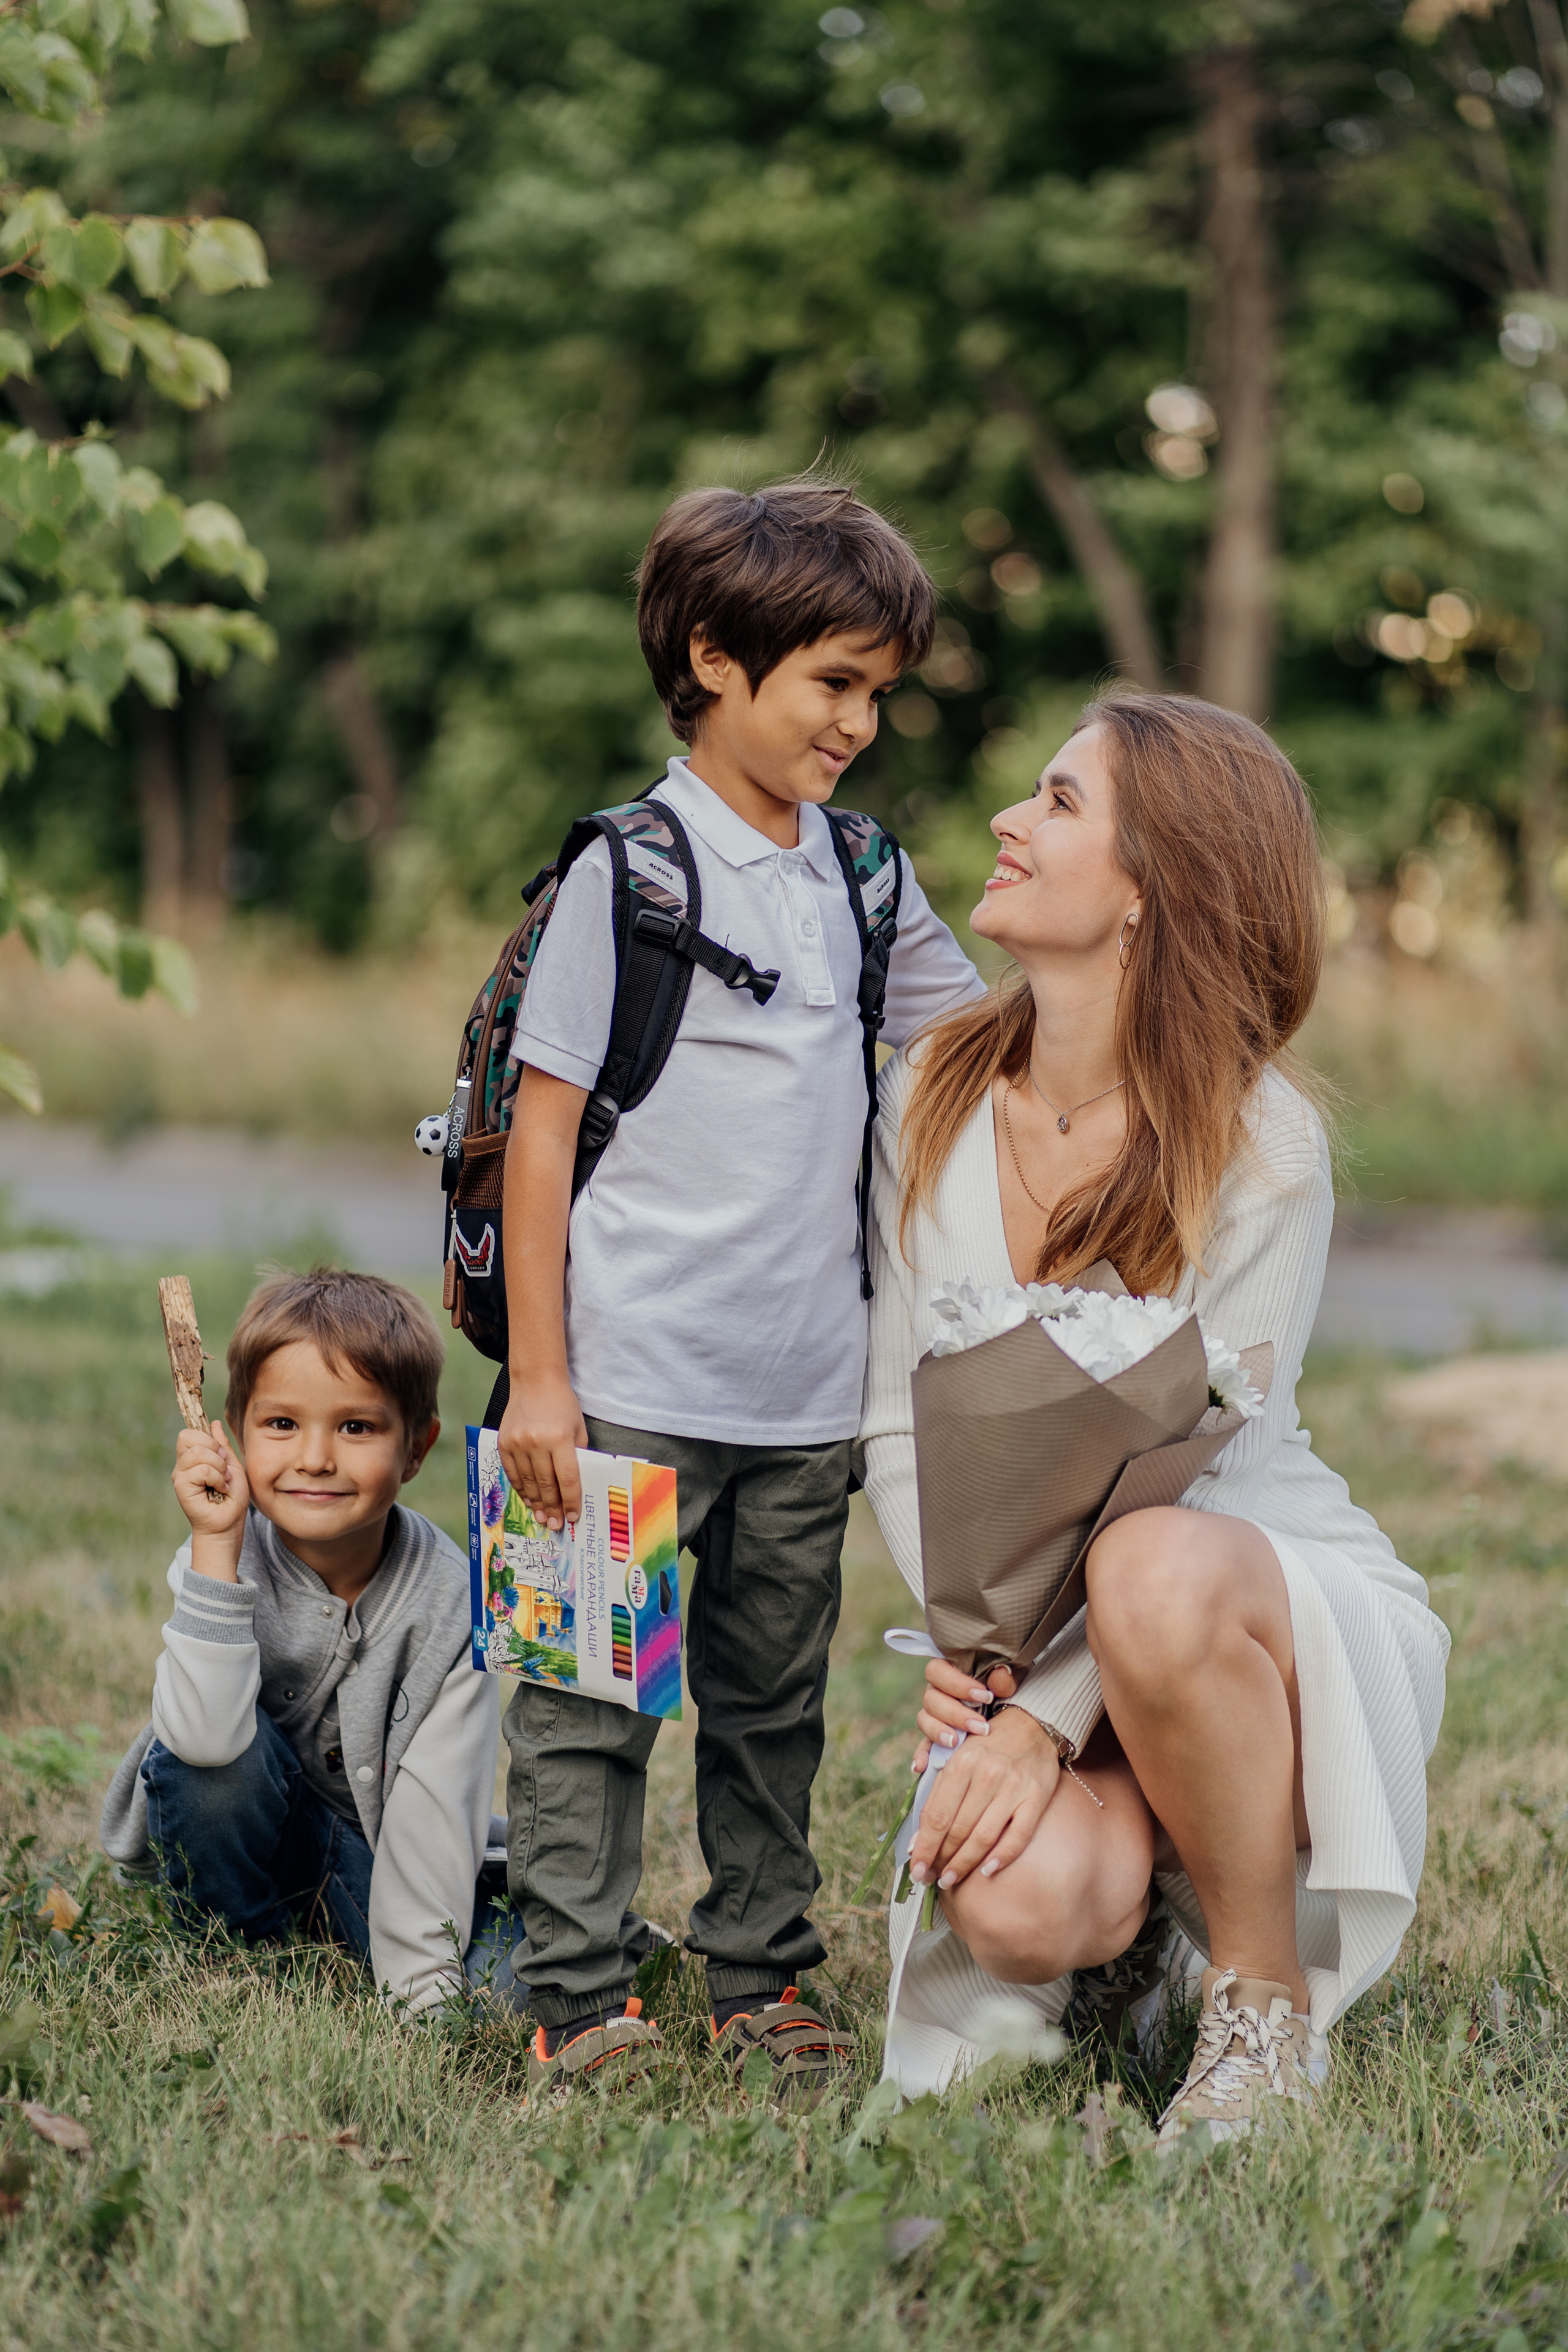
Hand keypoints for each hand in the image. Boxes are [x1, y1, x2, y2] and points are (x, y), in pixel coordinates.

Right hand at [172, 1423, 248, 1579]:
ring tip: (222, 1481)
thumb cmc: (231, 1498)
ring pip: (198, 1453)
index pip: (189, 1432)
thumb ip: (223, 1445)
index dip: (207, 1438)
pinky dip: (217, 1477)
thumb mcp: (233, 1465)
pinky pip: (201, 1470)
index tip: (222, 1455)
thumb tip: (214, 1423)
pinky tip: (220, 1489)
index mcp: (193, 1458)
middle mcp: (183, 1465)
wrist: (229, 1523)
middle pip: (188, 1436)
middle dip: (213, 1449)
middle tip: (223, 1469)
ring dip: (218, 1466)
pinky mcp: (181, 1487)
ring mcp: (180, 1475)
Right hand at [499, 1370, 587, 1529]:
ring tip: (542, 1517)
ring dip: (536, 1503)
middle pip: (546, 1484)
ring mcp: (517, 1443)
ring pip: (527, 1482)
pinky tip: (528, 1499)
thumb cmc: (562, 1405)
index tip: (573, 1516)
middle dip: (552, 1508)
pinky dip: (520, 1489)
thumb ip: (578, 1456)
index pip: (567, 1478)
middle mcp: (536, 1441)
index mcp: (560, 1438)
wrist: (534, 1381)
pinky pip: (512, 1473)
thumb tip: (577, 1487)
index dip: (571, 1501)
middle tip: (556, 1525)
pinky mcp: (504, 1443)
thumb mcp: (578, 1428)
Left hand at [909, 1688, 1059, 1893]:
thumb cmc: (986, 1745)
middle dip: (940, 1859)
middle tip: (930, 1878)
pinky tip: (987, 1871)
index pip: (936, 1816)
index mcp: (961, 1762)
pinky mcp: (1035, 1798)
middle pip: (957, 1830)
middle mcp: (986, 1775)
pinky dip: (1002, 1857)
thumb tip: (917, 1838)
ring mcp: (1013, 1788)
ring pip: (983, 1837)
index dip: (924, 1847)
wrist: (1032, 1724)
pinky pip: (1017, 1836)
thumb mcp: (954, 1756)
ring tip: (950, 1879)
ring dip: (963, 1864)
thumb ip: (934, 1792)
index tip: (915, 1868)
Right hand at [915, 1656, 1017, 1752]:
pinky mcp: (936, 1740)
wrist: (1013, 1715)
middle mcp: (937, 1693)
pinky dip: (922, 1755)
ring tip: (955, 1743)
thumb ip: (1005, 1679)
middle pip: (931, 1699)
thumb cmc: (1008, 1693)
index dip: (957, 1683)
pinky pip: (923, 1746)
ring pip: (924, 1720)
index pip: (938, 1671)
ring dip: (938, 1732)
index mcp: (950, 1673)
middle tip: (981, 1727)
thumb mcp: (1011, 1684)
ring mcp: (935, 1717)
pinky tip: (923, 1766)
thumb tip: (1001, 1674)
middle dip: (955, 1714)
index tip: (985, 1697)